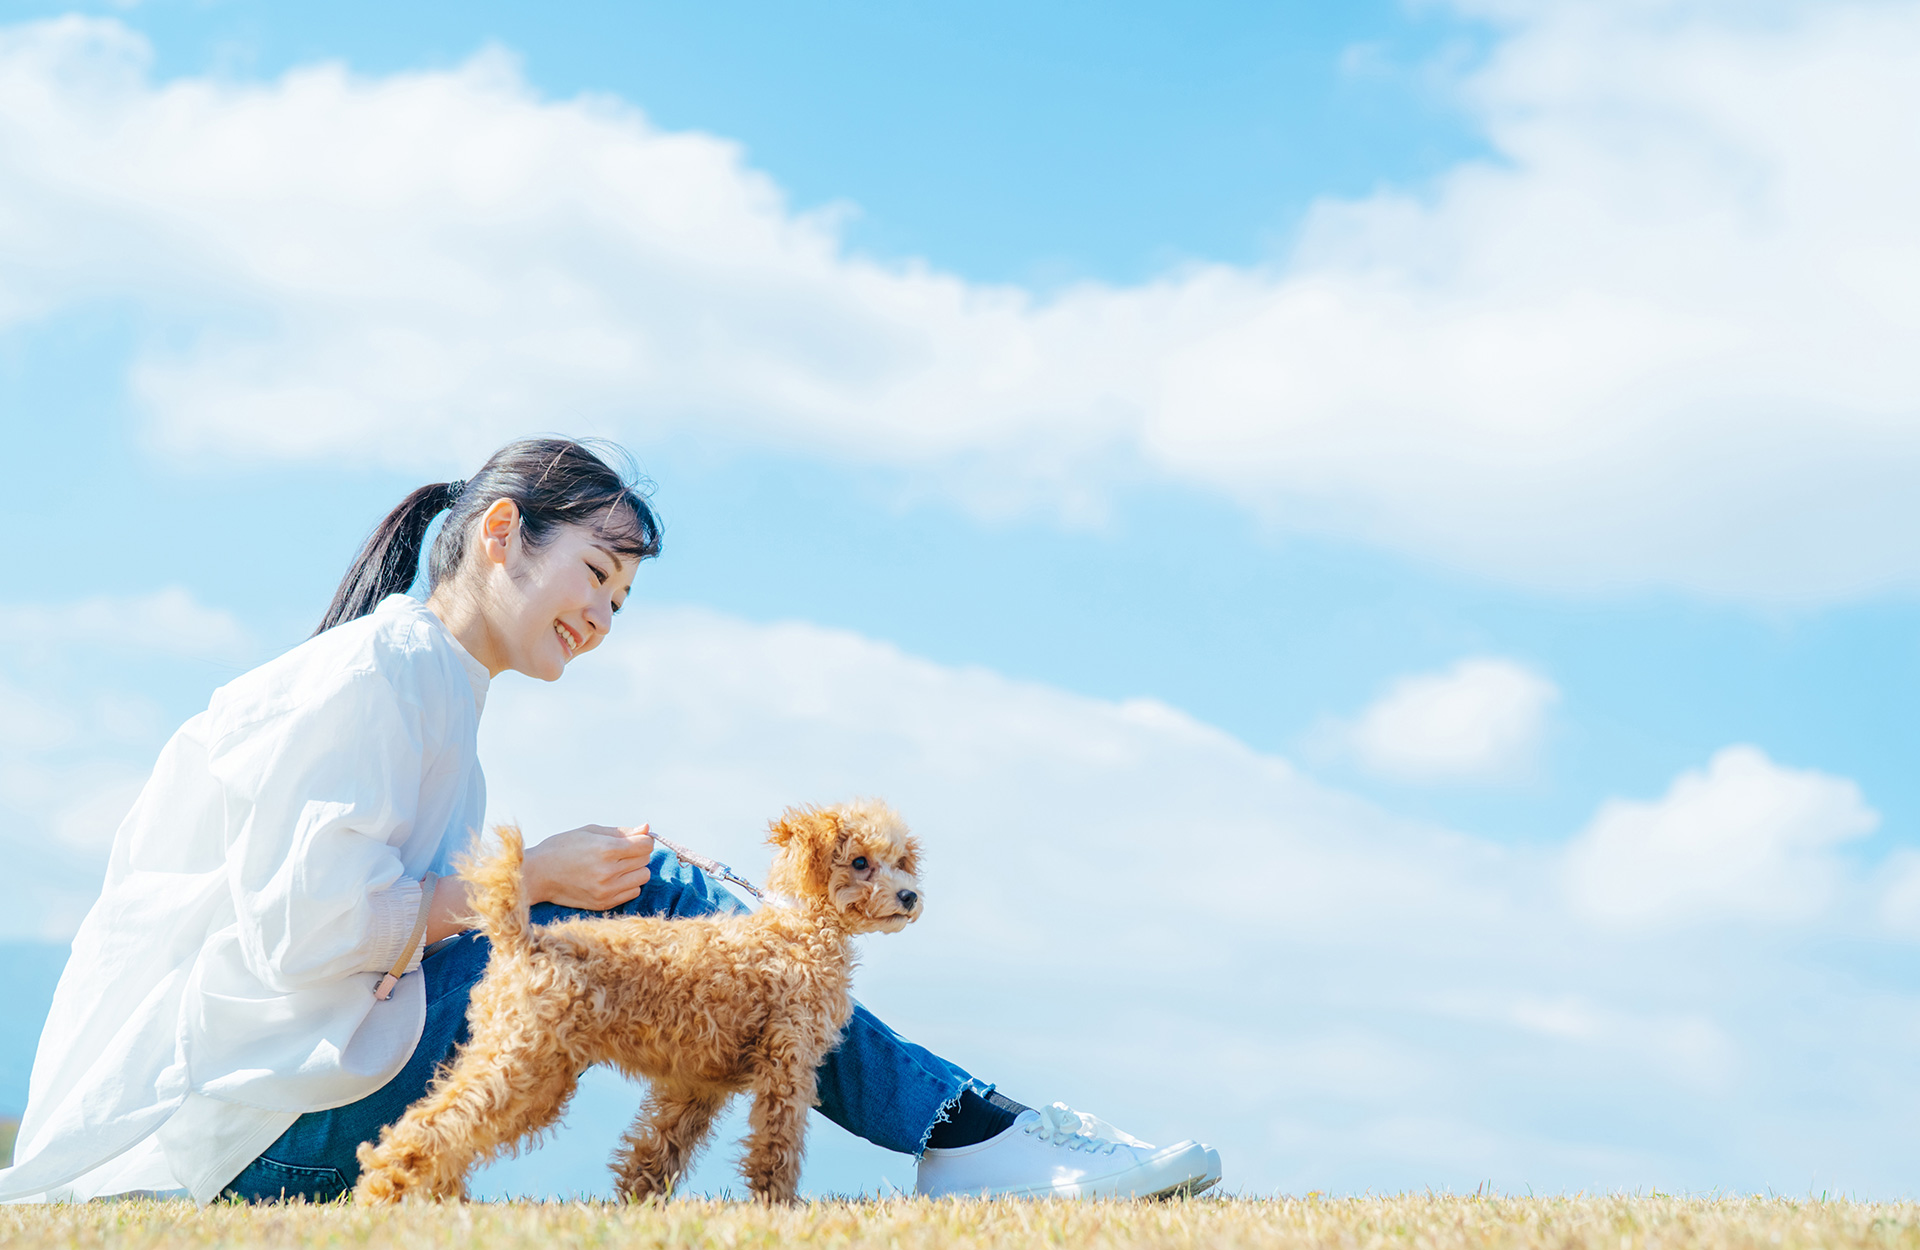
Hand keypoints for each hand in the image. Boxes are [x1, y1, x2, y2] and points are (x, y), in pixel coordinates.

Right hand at [523, 824, 655, 910]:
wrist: (537, 874)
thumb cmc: (562, 848)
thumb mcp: (590, 832)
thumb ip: (621, 832)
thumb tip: (647, 829)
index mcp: (605, 850)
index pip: (646, 845)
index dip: (642, 840)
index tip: (633, 840)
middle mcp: (608, 872)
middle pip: (645, 860)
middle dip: (637, 853)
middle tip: (619, 852)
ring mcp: (606, 891)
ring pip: (643, 877)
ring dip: (635, 870)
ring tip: (616, 866)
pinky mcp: (604, 904)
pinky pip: (633, 892)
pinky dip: (627, 884)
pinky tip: (611, 879)